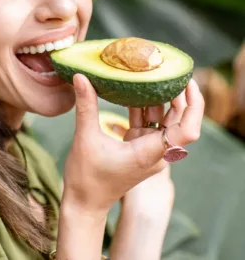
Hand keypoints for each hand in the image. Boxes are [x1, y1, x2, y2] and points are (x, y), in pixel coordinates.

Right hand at [61, 76, 203, 213]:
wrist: (85, 202)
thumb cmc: (87, 177)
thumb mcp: (85, 138)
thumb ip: (86, 106)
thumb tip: (81, 77)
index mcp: (150, 153)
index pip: (186, 130)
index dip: (193, 106)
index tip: (188, 82)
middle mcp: (155, 153)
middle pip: (179, 122)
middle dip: (179, 96)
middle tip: (170, 71)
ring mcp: (148, 150)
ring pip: (164, 122)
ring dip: (161, 100)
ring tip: (154, 75)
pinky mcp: (138, 148)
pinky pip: (148, 124)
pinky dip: (145, 107)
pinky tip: (137, 90)